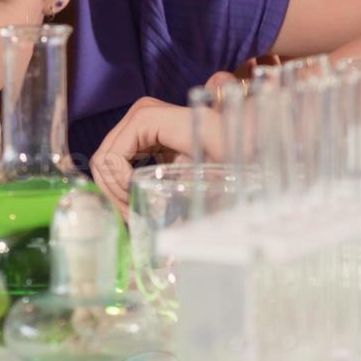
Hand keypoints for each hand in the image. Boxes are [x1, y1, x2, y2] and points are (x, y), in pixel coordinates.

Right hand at [89, 55, 278, 215]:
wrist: (256, 137)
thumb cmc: (244, 157)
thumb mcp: (220, 183)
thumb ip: (192, 205)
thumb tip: (168, 246)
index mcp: (164, 120)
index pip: (114, 149)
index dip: (116, 178)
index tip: (135, 202)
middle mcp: (149, 114)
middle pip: (105, 154)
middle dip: (112, 190)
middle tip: (134, 218)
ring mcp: (145, 122)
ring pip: (107, 158)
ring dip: (115, 190)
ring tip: (138, 214)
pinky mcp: (145, 134)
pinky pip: (118, 159)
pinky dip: (122, 183)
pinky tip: (139, 201)